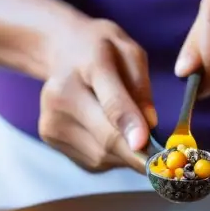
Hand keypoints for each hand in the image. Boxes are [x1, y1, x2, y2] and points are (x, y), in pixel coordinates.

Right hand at [38, 17, 155, 172]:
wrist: (62, 50)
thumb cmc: (103, 51)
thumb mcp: (130, 54)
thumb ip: (141, 88)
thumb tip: (150, 125)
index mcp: (89, 66)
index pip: (112, 102)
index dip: (130, 125)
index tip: (144, 143)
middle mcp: (61, 96)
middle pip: (105, 139)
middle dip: (136, 152)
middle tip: (160, 156)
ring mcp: (51, 120)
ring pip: (100, 157)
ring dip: (123, 155)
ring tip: (126, 131)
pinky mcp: (49, 138)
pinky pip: (91, 160)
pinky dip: (109, 156)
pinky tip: (107, 133)